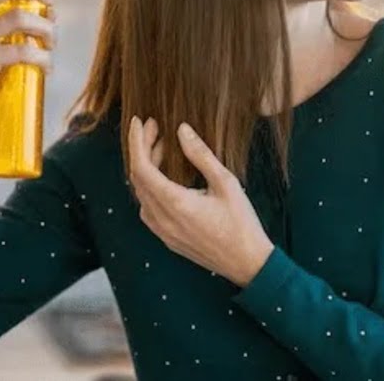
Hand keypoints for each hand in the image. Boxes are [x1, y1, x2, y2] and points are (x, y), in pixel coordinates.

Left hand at [127, 115, 273, 286]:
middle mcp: (162, 219)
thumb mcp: (226, 182)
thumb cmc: (241, 222)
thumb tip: (181, 130)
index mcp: (175, 203)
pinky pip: (148, 208)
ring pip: (141, 194)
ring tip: (162, 148)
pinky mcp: (167, 238)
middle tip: (155, 129)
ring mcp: (162, 231)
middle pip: (138, 178)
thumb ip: (200, 155)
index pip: (141, 167)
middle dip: (142, 150)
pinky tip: (165, 177)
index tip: (138, 121)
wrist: (247, 263)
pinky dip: (150, 187)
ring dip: (147, 169)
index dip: (136, 141)